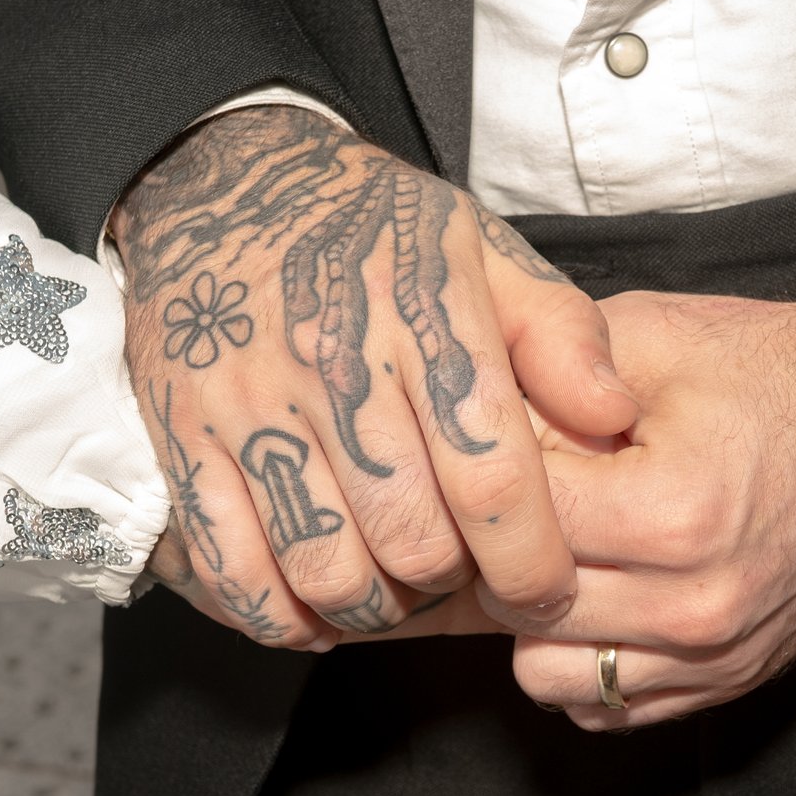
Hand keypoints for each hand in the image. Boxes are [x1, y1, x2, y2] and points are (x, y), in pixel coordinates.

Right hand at [116, 104, 635, 646]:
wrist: (221, 180)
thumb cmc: (371, 228)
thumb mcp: (482, 247)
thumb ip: (560, 333)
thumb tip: (614, 416)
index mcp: (420, 317)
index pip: (491, 478)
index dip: (531, 560)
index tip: (549, 592)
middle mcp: (332, 365)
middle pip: (413, 540)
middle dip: (458, 586)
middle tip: (468, 579)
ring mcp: (248, 406)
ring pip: (326, 570)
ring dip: (377, 609)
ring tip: (399, 588)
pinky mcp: (182, 438)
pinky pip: (234, 571)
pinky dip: (281, 616)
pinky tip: (316, 605)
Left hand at [490, 291, 795, 728]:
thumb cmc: (772, 372)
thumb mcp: (653, 334)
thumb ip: (549, 374)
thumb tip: (465, 430)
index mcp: (674, 510)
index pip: (515, 524)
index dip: (494, 476)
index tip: (508, 446)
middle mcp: (695, 602)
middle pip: (517, 605)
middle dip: (504, 547)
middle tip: (529, 498)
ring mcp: (713, 655)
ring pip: (544, 675)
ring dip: (535, 618)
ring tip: (564, 552)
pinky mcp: (728, 682)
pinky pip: (604, 708)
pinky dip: (583, 662)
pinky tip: (600, 598)